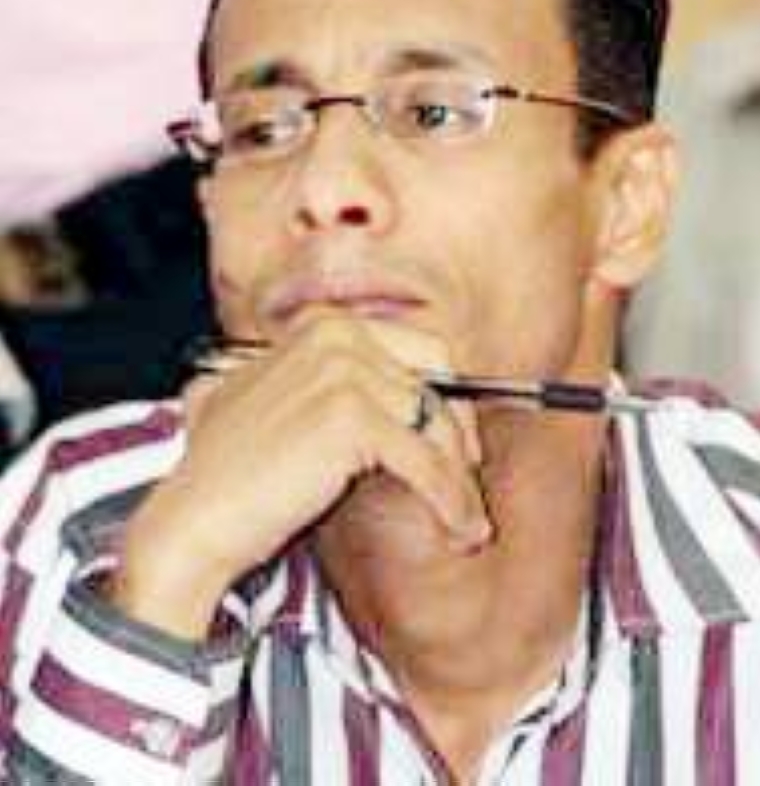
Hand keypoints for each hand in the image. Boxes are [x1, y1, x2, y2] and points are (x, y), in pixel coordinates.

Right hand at [112, 307, 489, 638]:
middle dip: (461, 432)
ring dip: (461, 480)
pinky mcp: (351, 417)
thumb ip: (335, 385)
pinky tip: (459, 529)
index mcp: (323, 325)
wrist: (195, 519)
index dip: (448, 398)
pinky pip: (427, 461)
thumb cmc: (235, 474)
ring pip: (438, 424)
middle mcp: (336, 335)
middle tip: (468, 480)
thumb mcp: (284, 403)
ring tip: (469, 521)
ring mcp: (343, 371)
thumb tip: (407, 401)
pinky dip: (450, 500)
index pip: (422, 348)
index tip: (457, 443)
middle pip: (441, 376)